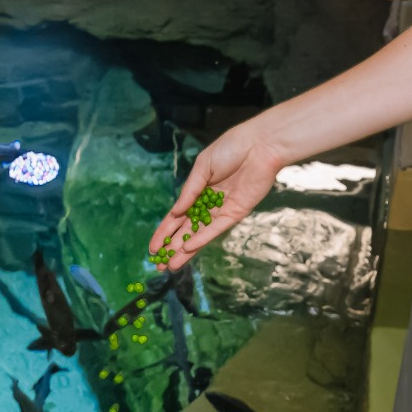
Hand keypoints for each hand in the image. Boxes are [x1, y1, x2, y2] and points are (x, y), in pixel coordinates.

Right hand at [146, 116, 289, 269]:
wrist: (260, 146)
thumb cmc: (231, 148)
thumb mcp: (203, 166)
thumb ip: (190, 190)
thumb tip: (175, 212)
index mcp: (197, 190)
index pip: (177, 216)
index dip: (164, 231)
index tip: (152, 248)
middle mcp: (208, 204)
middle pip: (186, 229)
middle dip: (172, 247)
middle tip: (159, 264)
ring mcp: (221, 210)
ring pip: (199, 234)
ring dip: (185, 250)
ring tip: (170, 265)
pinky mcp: (235, 213)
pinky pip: (216, 229)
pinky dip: (202, 239)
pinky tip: (188, 248)